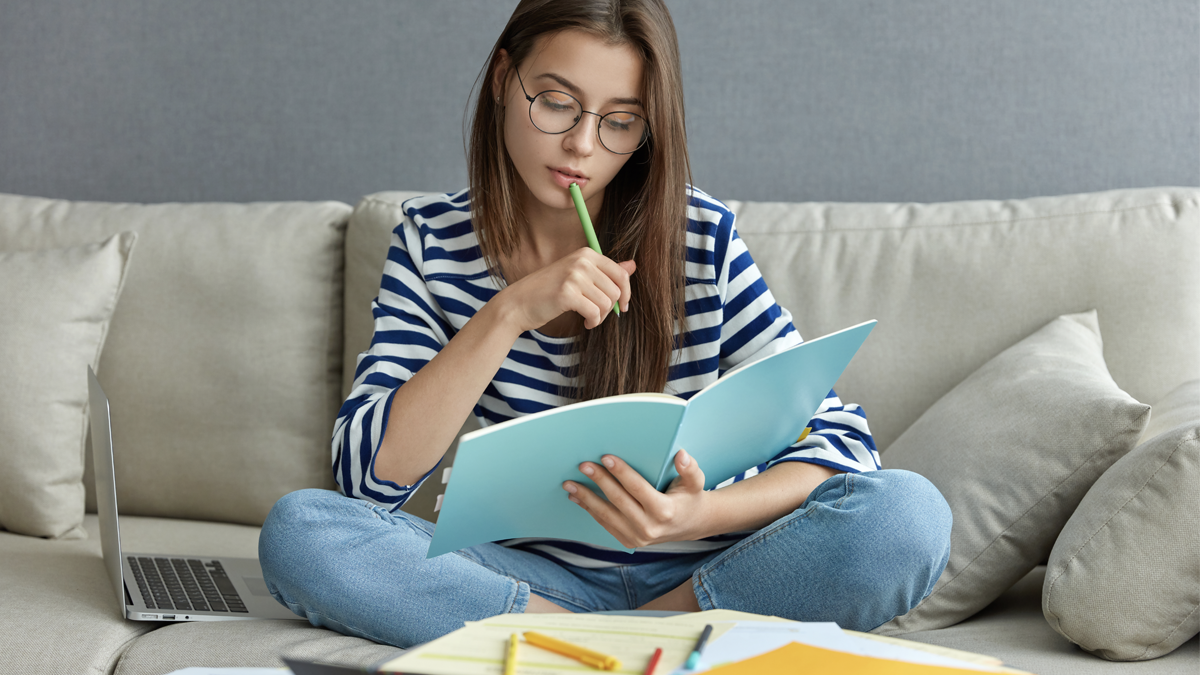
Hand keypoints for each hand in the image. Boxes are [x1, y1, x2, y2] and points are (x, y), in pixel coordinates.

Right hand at [497, 248, 634, 332]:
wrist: (518, 303)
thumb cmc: (549, 291)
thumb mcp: (578, 276)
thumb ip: (606, 271)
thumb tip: (633, 265)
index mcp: (586, 254)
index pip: (621, 274)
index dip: (626, 293)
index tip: (623, 306)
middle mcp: (581, 261)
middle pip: (615, 291)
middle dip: (610, 309)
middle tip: (597, 315)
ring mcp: (574, 276)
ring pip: (606, 304)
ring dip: (600, 317)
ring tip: (589, 319)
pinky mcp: (567, 293)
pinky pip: (594, 313)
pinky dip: (592, 322)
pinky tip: (585, 323)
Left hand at [562, 450, 709, 547]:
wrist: (691, 525)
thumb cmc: (690, 498)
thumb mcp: (696, 482)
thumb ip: (689, 469)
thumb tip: (681, 455)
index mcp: (664, 511)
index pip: (637, 488)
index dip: (621, 472)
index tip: (606, 457)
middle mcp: (649, 528)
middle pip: (618, 500)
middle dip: (599, 481)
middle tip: (583, 465)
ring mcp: (637, 537)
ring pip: (606, 515)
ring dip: (586, 498)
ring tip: (570, 483)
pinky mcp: (628, 541)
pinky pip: (605, 524)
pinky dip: (590, 510)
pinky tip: (578, 497)